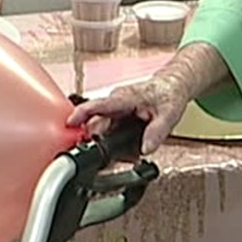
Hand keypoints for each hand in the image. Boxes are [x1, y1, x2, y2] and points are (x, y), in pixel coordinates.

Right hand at [66, 73, 196, 155]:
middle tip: (109, 157)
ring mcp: (115, 109)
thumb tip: (145, 149)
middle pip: (96, 124)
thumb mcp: (169, 114)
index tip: (69, 124)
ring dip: (110, 145)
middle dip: (98, 142)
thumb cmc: (169, 93)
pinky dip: (117, 143)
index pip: (98, 104)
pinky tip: (130, 149)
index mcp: (125, 98)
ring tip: (129, 153)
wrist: (173, 84)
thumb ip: (156, 133)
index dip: (80, 114)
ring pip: (102, 131)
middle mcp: (116, 102)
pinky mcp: (118, 116)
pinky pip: (110, 132)